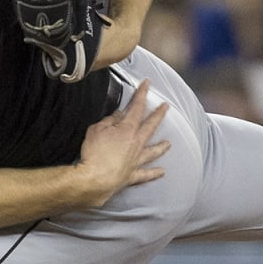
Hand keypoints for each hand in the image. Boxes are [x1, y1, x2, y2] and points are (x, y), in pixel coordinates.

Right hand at [75, 79, 170, 204]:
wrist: (94, 179)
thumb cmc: (94, 153)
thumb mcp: (97, 130)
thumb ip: (110, 121)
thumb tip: (119, 114)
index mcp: (127, 130)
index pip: (137, 108)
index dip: (142, 94)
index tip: (147, 84)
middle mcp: (136, 144)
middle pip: (150, 127)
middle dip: (158, 115)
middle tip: (166, 107)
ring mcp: (136, 160)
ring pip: (152, 151)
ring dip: (161, 147)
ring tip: (168, 143)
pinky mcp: (132, 175)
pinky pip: (146, 174)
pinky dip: (154, 173)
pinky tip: (162, 172)